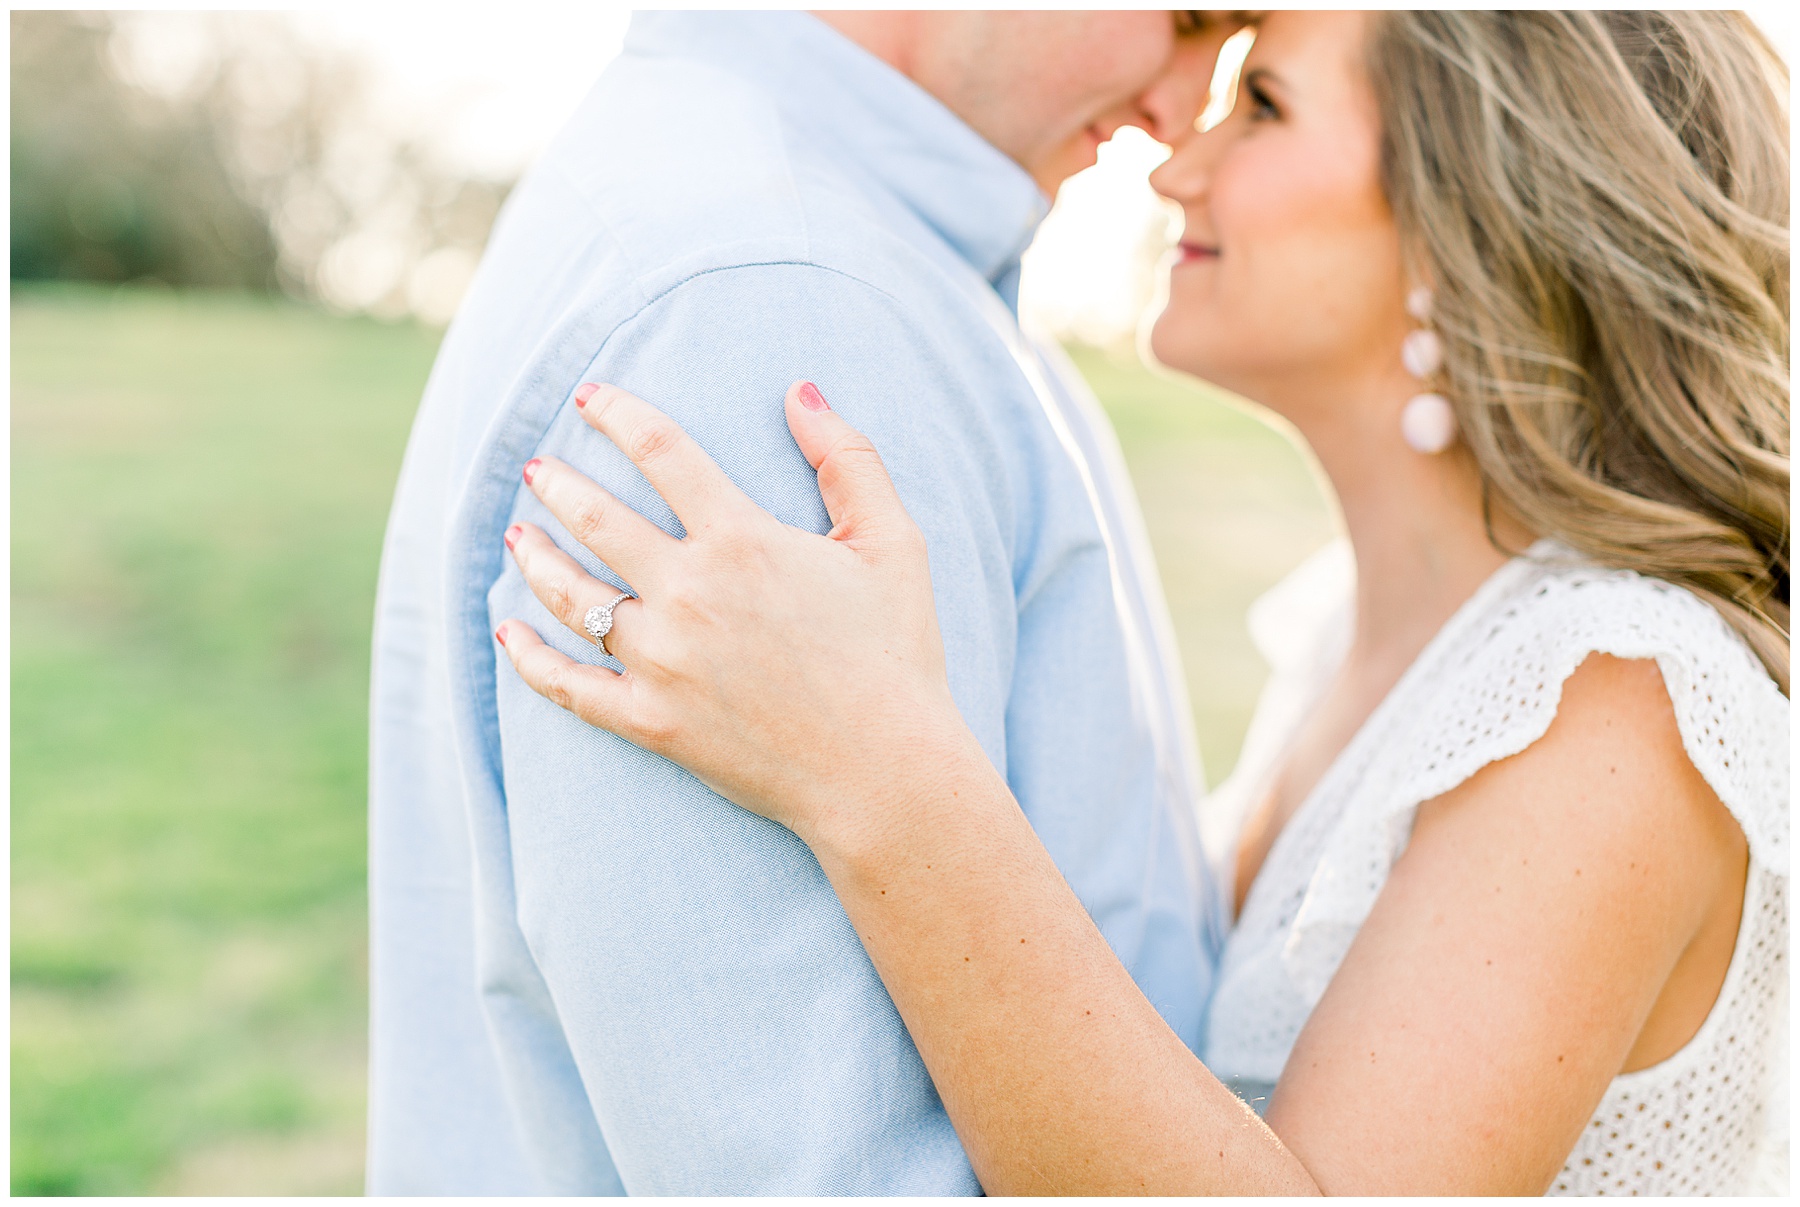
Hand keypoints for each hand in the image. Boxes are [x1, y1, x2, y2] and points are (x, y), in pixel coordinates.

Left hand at [495, 381, 982, 851]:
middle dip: (558, 483)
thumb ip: (849, 459)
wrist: (885, 773)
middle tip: (538, 467)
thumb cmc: (897, 654)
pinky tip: (508, 634)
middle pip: (596, 518)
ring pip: (572, 595)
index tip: (588, 397)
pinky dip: (530, 658)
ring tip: (519, 535)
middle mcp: (690, 592)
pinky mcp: (651, 722)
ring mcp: (663, 660)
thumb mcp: (895, 543)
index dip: (617, 412)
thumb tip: (799, 390)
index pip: (660, 450)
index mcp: (743, 539)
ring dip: (535, 558)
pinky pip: (568, 686)